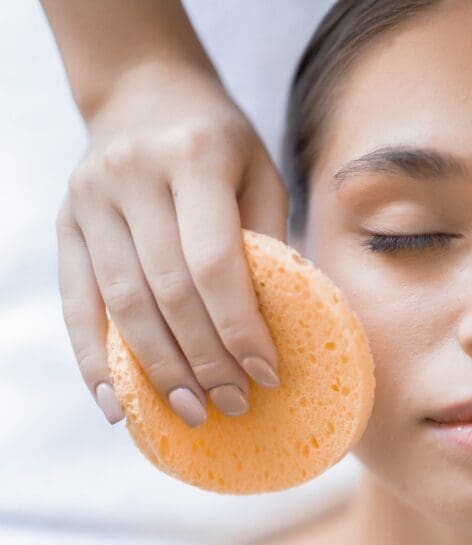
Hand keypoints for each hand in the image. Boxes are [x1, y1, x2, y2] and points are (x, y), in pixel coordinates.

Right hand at [57, 60, 287, 427]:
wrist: (144, 89)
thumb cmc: (221, 141)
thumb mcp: (261, 171)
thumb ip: (269, 238)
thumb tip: (290, 324)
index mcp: (194, 157)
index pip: (215, 261)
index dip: (240, 326)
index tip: (267, 374)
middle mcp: (132, 177)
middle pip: (168, 290)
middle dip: (205, 358)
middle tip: (234, 405)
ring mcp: (89, 201)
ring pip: (122, 304)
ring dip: (157, 368)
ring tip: (191, 411)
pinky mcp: (66, 226)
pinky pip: (77, 303)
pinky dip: (94, 359)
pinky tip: (117, 402)